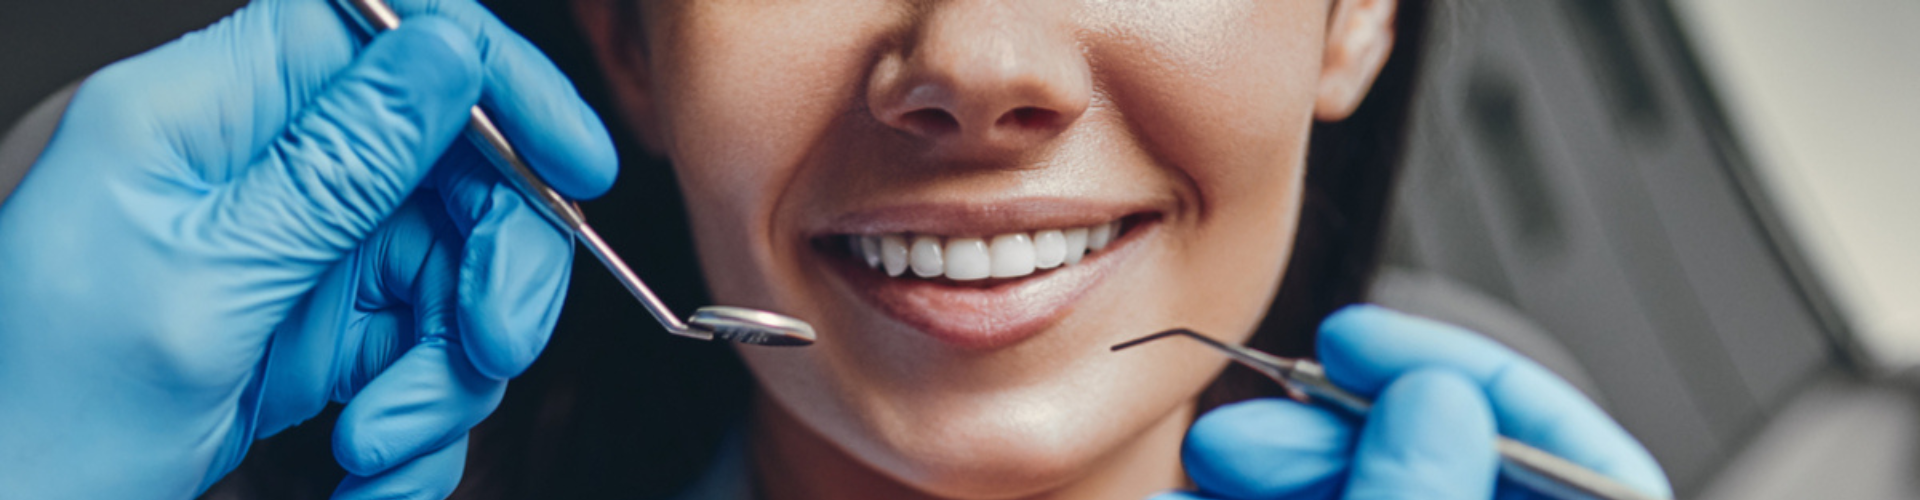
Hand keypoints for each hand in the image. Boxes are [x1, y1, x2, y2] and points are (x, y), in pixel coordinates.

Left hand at [0, 1, 615, 497]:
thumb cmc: (38, 417)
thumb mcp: (203, 283)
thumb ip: (337, 162)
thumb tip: (446, 50)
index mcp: (204, 114)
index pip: (383, 33)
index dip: (494, 81)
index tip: (573, 165)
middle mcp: (259, 169)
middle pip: (448, 168)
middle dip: (492, 267)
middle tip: (492, 346)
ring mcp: (294, 250)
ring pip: (452, 273)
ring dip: (447, 374)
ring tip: (384, 446)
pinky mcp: (317, 328)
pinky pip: (424, 353)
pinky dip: (422, 424)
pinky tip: (374, 471)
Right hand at [1154, 305, 1670, 499]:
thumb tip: (1441, 405)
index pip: (1591, 474)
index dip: (1494, 392)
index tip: (1383, 351)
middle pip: (1444, 465)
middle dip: (1342, 422)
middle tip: (1262, 413)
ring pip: (1355, 491)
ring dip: (1278, 459)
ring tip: (1212, 457)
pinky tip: (1183, 498)